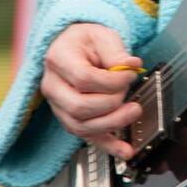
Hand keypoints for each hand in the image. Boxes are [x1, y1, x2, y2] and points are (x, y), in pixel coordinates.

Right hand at [41, 23, 143, 160]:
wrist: (71, 47)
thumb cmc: (85, 41)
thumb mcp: (102, 36)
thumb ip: (116, 52)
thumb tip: (131, 65)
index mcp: (58, 59)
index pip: (84, 79)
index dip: (111, 81)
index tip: (130, 74)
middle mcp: (53, 86)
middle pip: (80, 107)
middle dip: (112, 103)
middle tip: (128, 91)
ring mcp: (58, 106)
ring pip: (81, 126)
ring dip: (112, 123)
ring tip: (133, 112)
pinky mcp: (69, 119)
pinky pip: (86, 137)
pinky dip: (108, 146)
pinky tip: (125, 150)